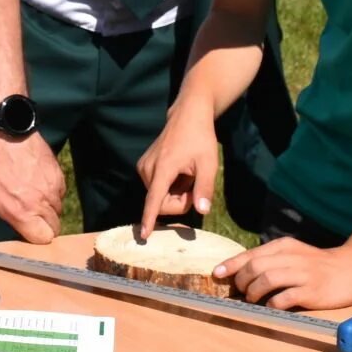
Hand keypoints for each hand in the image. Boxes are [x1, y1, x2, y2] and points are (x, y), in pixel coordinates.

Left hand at [0, 132, 64, 243]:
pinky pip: (60, 193)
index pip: (43, 239)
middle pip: (54, 228)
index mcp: (21, 213)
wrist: (4, 131)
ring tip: (30, 198)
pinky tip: (36, 185)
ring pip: (58, 210)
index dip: (35, 239)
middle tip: (27, 217)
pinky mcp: (58, 174)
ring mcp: (52, 188)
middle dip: (43, 227)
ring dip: (47, 210)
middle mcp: (42, 203)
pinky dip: (52, 194)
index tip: (24, 232)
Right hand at [135, 108, 218, 236]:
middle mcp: (148, 169)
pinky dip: (170, 186)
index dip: (149, 219)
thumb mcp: (209, 163)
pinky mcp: (143, 166)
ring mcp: (143, 167)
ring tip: (187, 174)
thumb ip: (205, 188)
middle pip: (161, 203)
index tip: (143, 236)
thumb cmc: (200, 138)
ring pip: (159, 197)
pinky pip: (157, 188)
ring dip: (176, 193)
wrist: (187, 116)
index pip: (154, 199)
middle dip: (180, 201)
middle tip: (194, 184)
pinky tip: (179, 171)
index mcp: (163, 168)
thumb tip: (202, 211)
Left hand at [214, 237, 351, 311]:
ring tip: (252, 300)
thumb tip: (244, 274)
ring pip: (267, 279)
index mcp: (285, 247)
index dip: (231, 265)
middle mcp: (291, 258)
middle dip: (241, 280)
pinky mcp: (312, 291)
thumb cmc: (319, 264)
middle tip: (240, 291)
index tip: (217, 274)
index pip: (251, 254)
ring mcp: (302, 274)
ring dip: (254, 292)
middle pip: (255, 266)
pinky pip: (285, 298)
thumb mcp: (295, 254)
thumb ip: (273, 260)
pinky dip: (273, 304)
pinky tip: (271, 308)